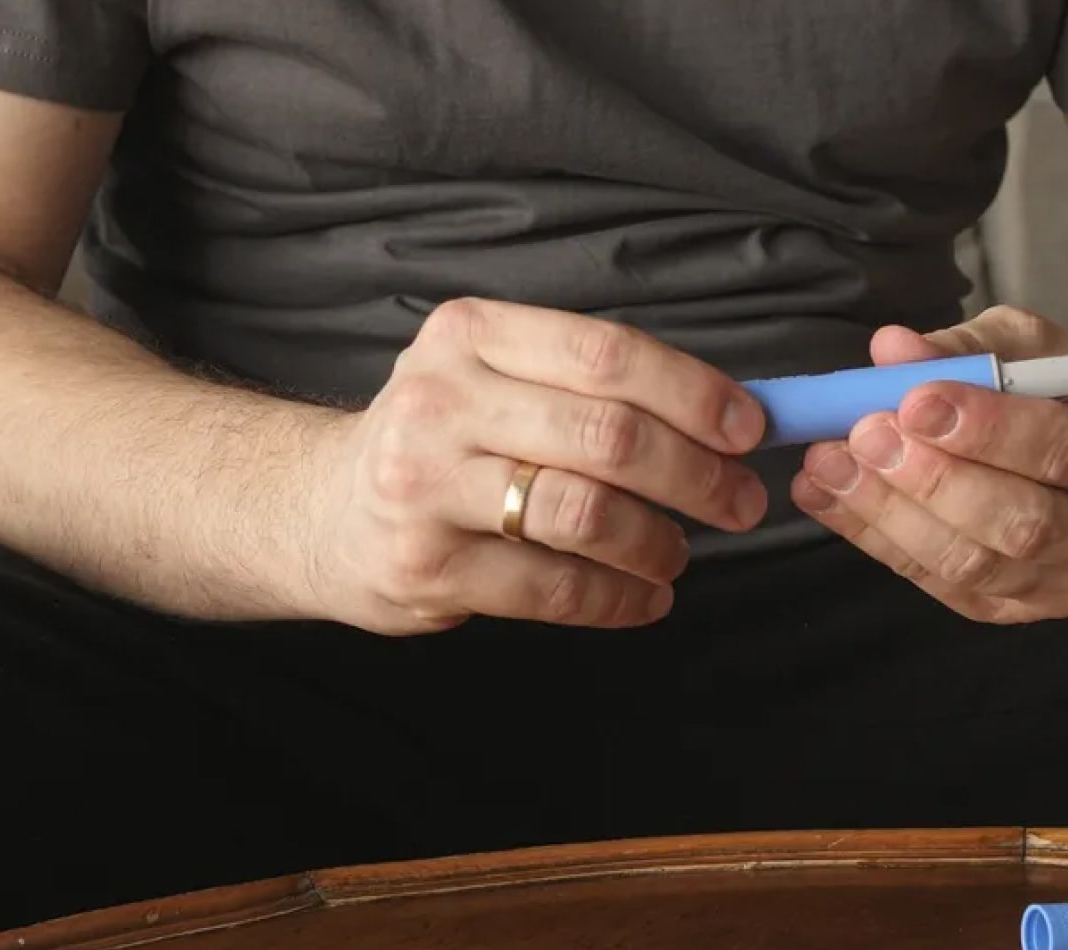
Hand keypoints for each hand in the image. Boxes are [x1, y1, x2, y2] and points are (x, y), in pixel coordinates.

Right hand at [299, 298, 767, 635]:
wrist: (318, 510)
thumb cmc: (442, 439)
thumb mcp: (492, 376)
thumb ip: (590, 384)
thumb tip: (729, 415)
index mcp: (471, 335)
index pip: (607, 354)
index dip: (694, 394)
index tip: (749, 430)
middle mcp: (441, 401)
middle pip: (608, 436)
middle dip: (697, 475)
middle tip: (740, 503)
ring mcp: (426, 486)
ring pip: (585, 514)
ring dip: (659, 542)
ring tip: (680, 554)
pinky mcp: (424, 566)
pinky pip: (553, 588)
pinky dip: (619, 598)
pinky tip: (644, 597)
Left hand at [790, 306, 1067, 623]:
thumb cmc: (1067, 387)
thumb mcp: (1032, 344)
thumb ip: (967, 348)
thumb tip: (892, 350)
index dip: (988, 429)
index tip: (915, 401)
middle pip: (1025, 524)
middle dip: (934, 481)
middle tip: (864, 434)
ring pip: (977, 567)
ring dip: (891, 515)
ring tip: (828, 464)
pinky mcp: (1022, 612)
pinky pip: (943, 587)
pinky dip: (879, 541)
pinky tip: (828, 498)